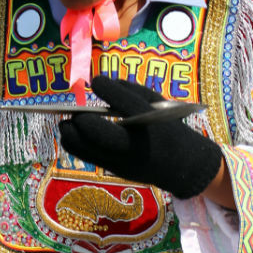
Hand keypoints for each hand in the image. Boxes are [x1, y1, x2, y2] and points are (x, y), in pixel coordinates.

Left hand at [58, 76, 222, 199]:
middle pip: (95, 131)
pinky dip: (76, 143)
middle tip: (77, 112)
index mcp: (152, 122)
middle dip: (80, 118)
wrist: (183, 165)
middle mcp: (135, 144)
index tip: (96, 81)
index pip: (124, 102)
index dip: (106, 88)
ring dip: (70, 132)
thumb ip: (131, 92)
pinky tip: (75, 133)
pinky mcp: (115, 170)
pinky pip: (86, 156)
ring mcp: (123, 160)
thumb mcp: (159, 104)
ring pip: (83, 147)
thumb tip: (100, 84)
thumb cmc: (167, 127)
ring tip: (69, 123)